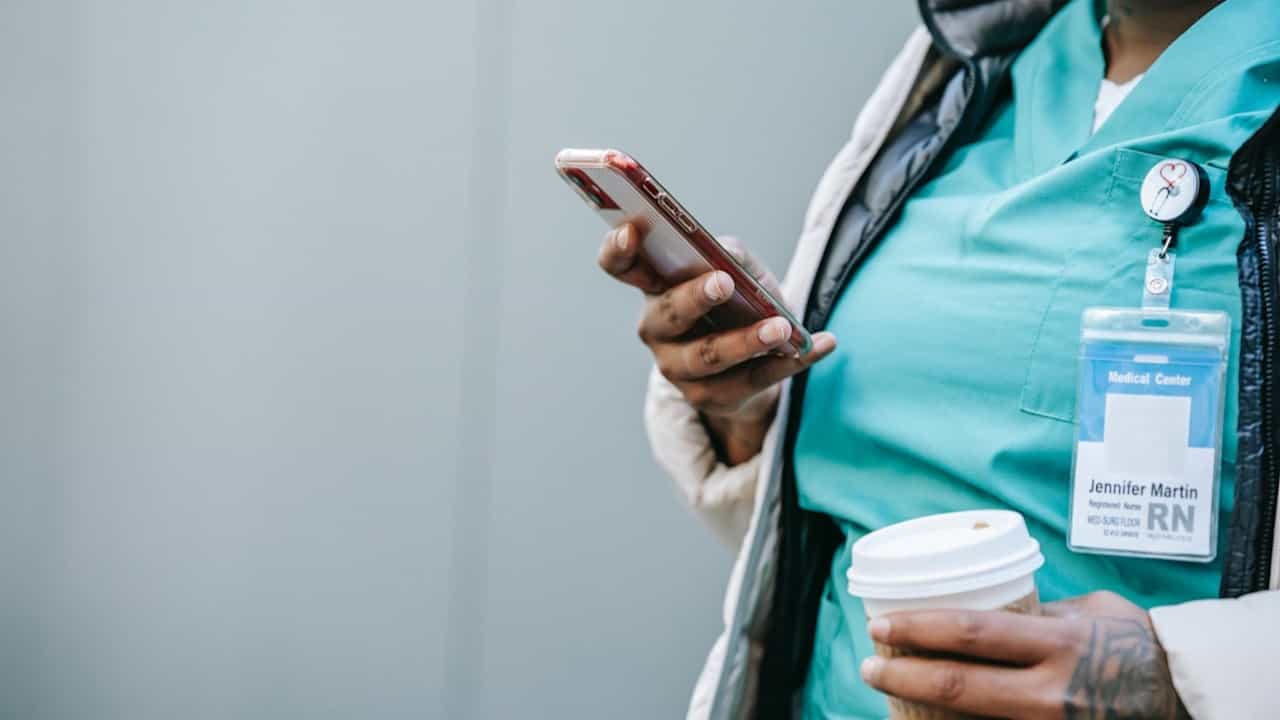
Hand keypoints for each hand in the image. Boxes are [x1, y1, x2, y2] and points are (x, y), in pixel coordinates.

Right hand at [597, 222, 835, 461]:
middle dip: (694, 298)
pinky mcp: (712, 398)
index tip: (633, 230)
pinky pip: (754, 380)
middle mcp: (656, 329)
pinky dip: (792, 361)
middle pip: (668, 314)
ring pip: (708, 356)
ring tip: (780, 327)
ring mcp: (679, 369)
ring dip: (746, 341)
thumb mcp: (737, 270)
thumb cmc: (737, 303)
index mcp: (654, 287)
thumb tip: (724, 253)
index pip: (620, 266)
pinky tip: (822, 343)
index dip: (618, 249)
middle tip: (723, 282)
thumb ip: (730, 255)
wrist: (752, 363)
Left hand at [860, 590, 1189, 719]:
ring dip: (919, 709)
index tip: (880, 625)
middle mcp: (1051, 689)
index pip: (971, 633)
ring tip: (887, 693)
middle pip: (958, 684)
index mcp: (1057, 642)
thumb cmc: (1132, 642)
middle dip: (902, 675)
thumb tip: (982, 604)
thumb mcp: (1087, 612)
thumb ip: (1036, 613)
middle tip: (868, 665)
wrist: (1186, 696)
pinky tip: (928, 719)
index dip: (917, 628)